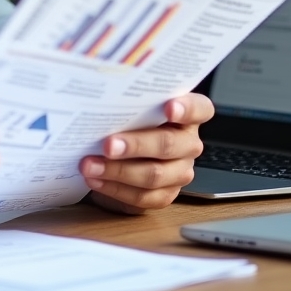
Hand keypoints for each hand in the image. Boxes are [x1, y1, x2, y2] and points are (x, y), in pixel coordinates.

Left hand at [79, 93, 212, 213]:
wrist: (118, 150)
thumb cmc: (125, 118)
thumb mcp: (128, 104)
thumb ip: (126, 99)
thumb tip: (100, 93)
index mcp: (186, 115)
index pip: (199, 109)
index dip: (187, 108)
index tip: (168, 107)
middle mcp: (187, 143)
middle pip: (168, 144)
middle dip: (136, 145)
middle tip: (108, 145)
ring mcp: (179, 171)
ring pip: (155, 174)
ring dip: (118, 171)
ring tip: (90, 165)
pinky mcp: (165, 194)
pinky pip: (144, 196)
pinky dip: (116, 188)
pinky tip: (96, 180)